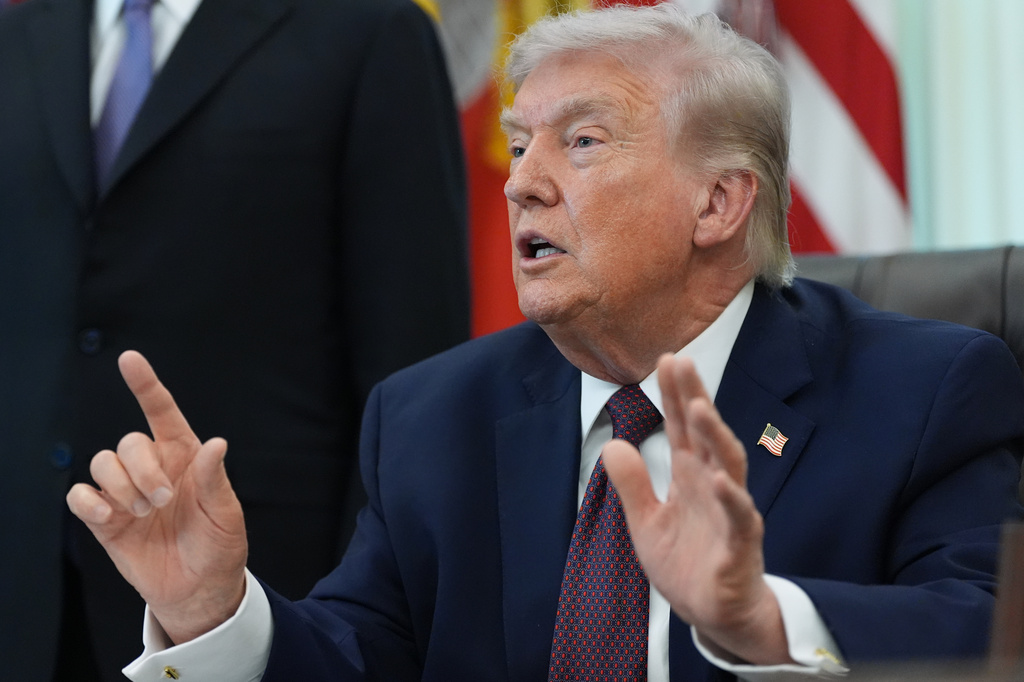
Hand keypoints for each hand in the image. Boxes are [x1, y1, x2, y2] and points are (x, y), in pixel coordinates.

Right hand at [66, 351, 247, 643]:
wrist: (200, 589)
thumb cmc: (219, 545)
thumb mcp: (226, 513)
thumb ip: (215, 478)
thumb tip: (216, 442)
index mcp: (185, 457)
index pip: (162, 413)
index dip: (145, 385)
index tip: (130, 359)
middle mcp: (152, 468)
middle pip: (128, 442)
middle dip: (142, 468)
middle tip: (162, 500)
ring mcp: (126, 493)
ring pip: (102, 462)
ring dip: (121, 485)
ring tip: (145, 512)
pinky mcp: (105, 519)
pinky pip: (80, 495)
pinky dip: (90, 501)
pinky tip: (111, 516)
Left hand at [602, 354, 791, 664]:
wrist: (713, 616)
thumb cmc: (686, 565)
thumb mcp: (645, 522)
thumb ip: (632, 484)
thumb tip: (614, 444)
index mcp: (690, 477)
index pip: (682, 428)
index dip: (673, 395)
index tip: (667, 358)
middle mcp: (713, 486)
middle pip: (706, 434)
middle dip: (694, 396)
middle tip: (681, 360)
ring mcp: (730, 512)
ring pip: (728, 465)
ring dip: (715, 435)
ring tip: (699, 406)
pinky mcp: (741, 545)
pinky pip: (740, 518)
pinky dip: (732, 499)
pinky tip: (719, 480)